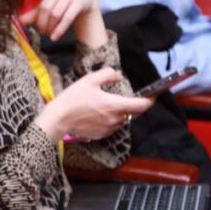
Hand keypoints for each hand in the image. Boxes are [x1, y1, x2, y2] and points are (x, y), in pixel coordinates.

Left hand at [10, 0, 102, 42]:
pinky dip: (59, 29)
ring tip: (47, 33)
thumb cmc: (61, 0)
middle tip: (39, 30)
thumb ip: (34, 12)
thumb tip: (20, 21)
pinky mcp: (79, 2)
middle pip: (45, 7)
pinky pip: (67, 18)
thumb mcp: (48, 3)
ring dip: (49, 27)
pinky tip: (53, 37)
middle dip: (40, 22)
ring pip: (56, 14)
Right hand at [35, 67, 153, 140]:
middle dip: (132, 105)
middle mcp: (115, 119)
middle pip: (133, 113)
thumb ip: (108, 74)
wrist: (58, 119)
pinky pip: (112, 127)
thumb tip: (119, 76)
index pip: (142, 105)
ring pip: (122, 120)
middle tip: (124, 97)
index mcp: (115, 105)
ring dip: (119, 113)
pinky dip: (110, 120)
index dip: (150, 100)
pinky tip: (97, 114)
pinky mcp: (101, 135)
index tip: (152, 96)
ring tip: (105, 105)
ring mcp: (108, 129)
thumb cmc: (72, 99)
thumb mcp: (90, 80)